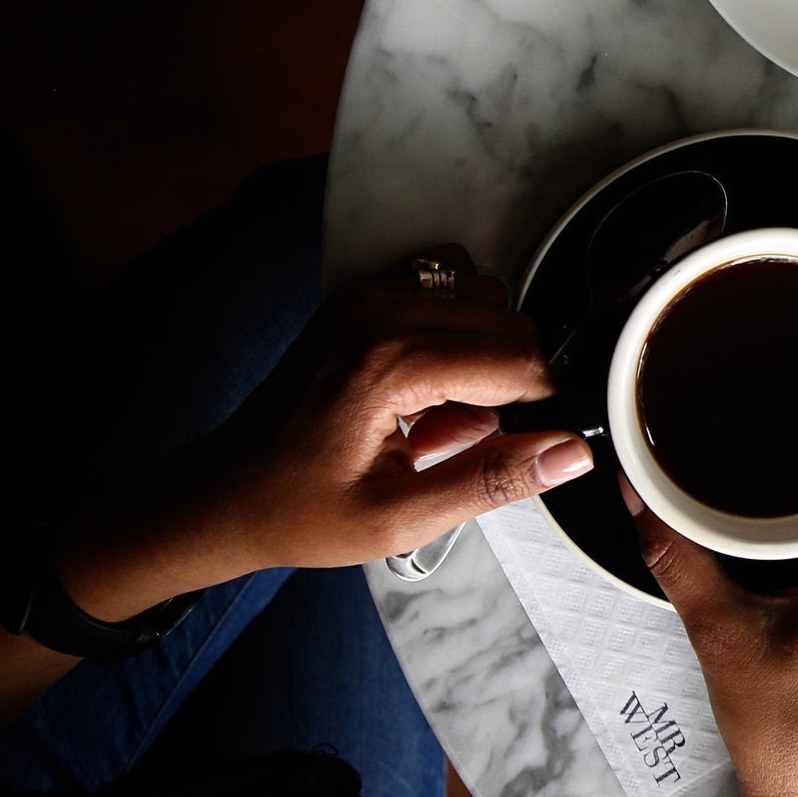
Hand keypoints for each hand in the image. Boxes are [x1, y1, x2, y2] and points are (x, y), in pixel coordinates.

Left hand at [54, 245, 596, 618]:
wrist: (225, 493)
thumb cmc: (301, 510)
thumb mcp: (401, 519)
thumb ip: (493, 480)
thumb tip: (571, 452)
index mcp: (390, 364)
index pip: (520, 363)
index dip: (536, 411)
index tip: (512, 450)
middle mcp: (380, 311)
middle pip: (511, 326)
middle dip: (507, 386)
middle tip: (452, 442)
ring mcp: (368, 293)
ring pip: (488, 296)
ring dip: (484, 351)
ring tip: (435, 412)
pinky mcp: (362, 292)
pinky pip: (449, 277)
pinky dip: (458, 319)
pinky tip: (430, 373)